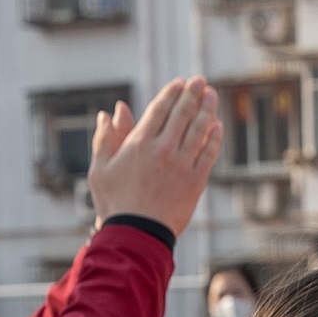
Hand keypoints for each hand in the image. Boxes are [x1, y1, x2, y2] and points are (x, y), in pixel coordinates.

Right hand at [88, 79, 225, 236]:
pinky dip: (214, 137)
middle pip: (182, 114)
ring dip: (207, 109)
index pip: (159, 109)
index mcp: (139, 143)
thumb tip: (110, 112)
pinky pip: (209, 153)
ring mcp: (182, 165)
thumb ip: (106, 137)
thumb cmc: (114, 202)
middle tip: (200, 81)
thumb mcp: (100, 168)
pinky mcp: (196, 181)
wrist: (136, 234)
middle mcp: (163, 149)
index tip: (180, 83)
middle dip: (193, 94)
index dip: (171, 93)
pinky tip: (217, 126)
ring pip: (199, 129)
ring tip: (211, 96)